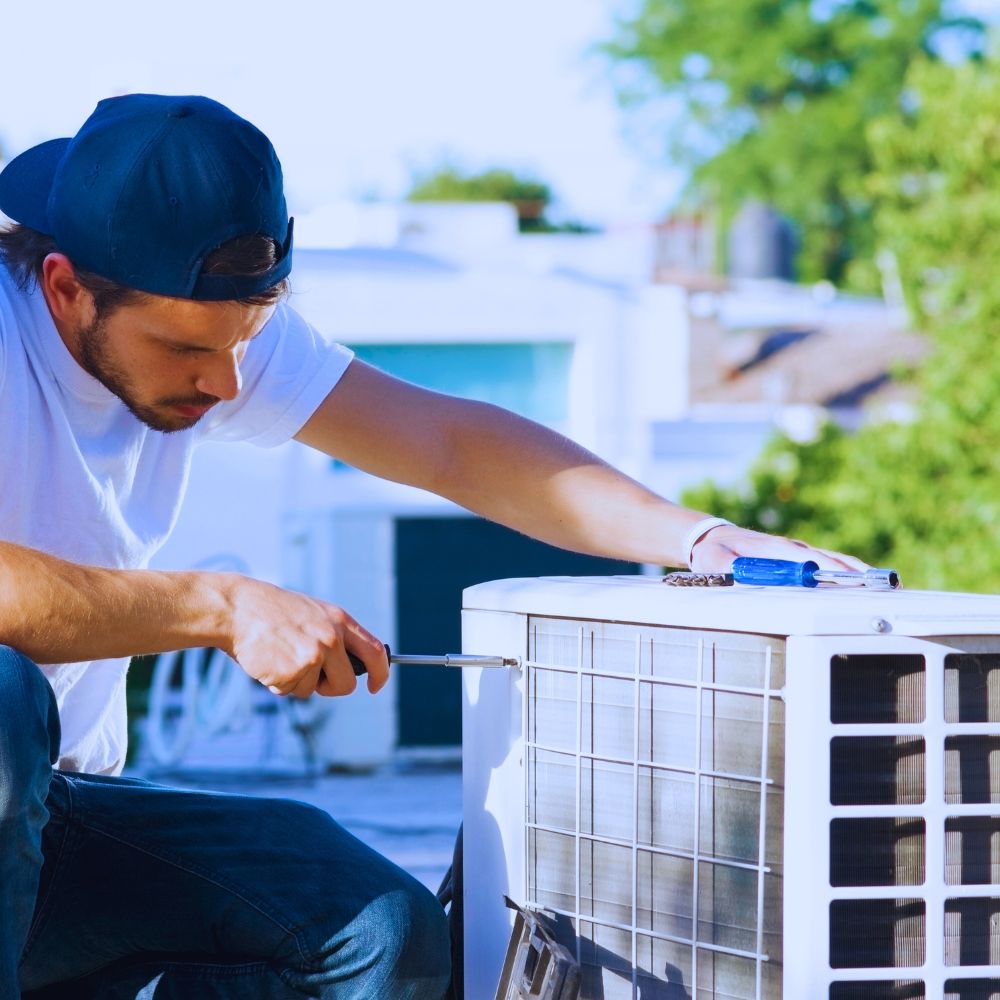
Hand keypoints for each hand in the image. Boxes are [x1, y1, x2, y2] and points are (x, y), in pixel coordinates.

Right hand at [220, 575, 388, 697]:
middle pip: (347, 684)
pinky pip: (291, 691)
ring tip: (280, 655)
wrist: (238, 608)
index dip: (380, 673)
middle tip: (311, 677)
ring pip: (313, 690)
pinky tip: (269, 661)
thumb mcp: (313, 614)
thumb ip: (335, 636)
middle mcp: (331, 638)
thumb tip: (349, 667)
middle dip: (331, 687)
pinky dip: (279, 684)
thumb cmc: (273, 613)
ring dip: (296, 682)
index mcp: (340, 620)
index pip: (374, 652)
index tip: (375, 686)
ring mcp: (313, 655)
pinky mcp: (293, 671)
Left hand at [689, 525, 869, 574]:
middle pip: (830, 559)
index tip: (850, 580)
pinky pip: (827, 566)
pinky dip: (847, 573)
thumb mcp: (714, 561)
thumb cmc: (715, 551)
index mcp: (775, 548)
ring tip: (884, 583)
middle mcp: (792, 549)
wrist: (712, 539)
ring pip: (833, 561)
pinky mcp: (798, 560)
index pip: (808, 560)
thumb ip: (727, 570)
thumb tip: (737, 576)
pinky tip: (863, 584)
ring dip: (857, 571)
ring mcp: (798, 553)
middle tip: (883, 583)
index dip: (828, 570)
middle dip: (856, 571)